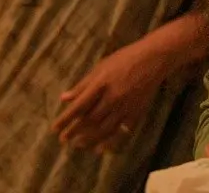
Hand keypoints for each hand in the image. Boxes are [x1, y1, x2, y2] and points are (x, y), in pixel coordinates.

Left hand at [52, 44, 166, 152]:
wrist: (152, 60)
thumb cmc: (123, 59)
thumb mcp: (100, 67)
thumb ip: (82, 85)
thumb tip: (64, 98)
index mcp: (101, 84)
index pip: (79, 106)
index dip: (66, 119)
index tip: (55, 129)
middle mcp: (112, 97)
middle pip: (90, 120)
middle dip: (75, 131)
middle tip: (63, 140)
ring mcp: (125, 107)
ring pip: (104, 128)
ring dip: (89, 139)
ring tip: (78, 144)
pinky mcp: (136, 112)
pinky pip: (122, 131)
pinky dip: (110, 141)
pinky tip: (100, 148)